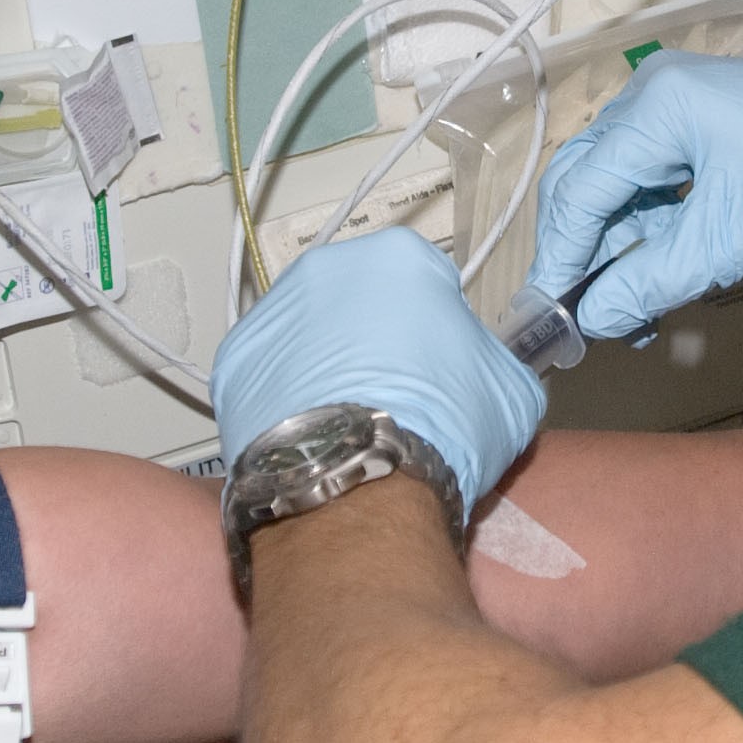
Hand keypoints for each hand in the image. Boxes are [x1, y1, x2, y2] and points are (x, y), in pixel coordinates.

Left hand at [212, 229, 547, 507]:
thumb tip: (477, 368)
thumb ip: (491, 359)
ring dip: (324, 366)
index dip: (440, 328)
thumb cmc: (442, 428)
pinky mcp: (231, 363)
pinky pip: (267, 375)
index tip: (441, 369)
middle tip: (394, 397)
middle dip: (374, 339)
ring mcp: (270, 313)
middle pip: (358, 300)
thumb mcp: (511, 392)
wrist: (357, 484)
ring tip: (347, 425)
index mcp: (398, 257)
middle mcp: (325, 268)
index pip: (427, 281)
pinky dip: (283, 399)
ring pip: (307, 335)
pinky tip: (309, 437)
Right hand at [532, 48, 742, 339]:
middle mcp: (652, 97)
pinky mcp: (696, 126)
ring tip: (625, 313)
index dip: (559, 259)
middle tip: (578, 318)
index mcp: (656, 109)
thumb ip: (654, 280)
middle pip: (585, 183)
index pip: (580, 191)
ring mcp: (673, 108)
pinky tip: (652, 278)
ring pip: (615, 188)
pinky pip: (650, 183)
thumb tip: (595, 318)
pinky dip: (647, 232)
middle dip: (580, 255)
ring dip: (616, 250)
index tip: (549, 316)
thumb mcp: (736, 237)